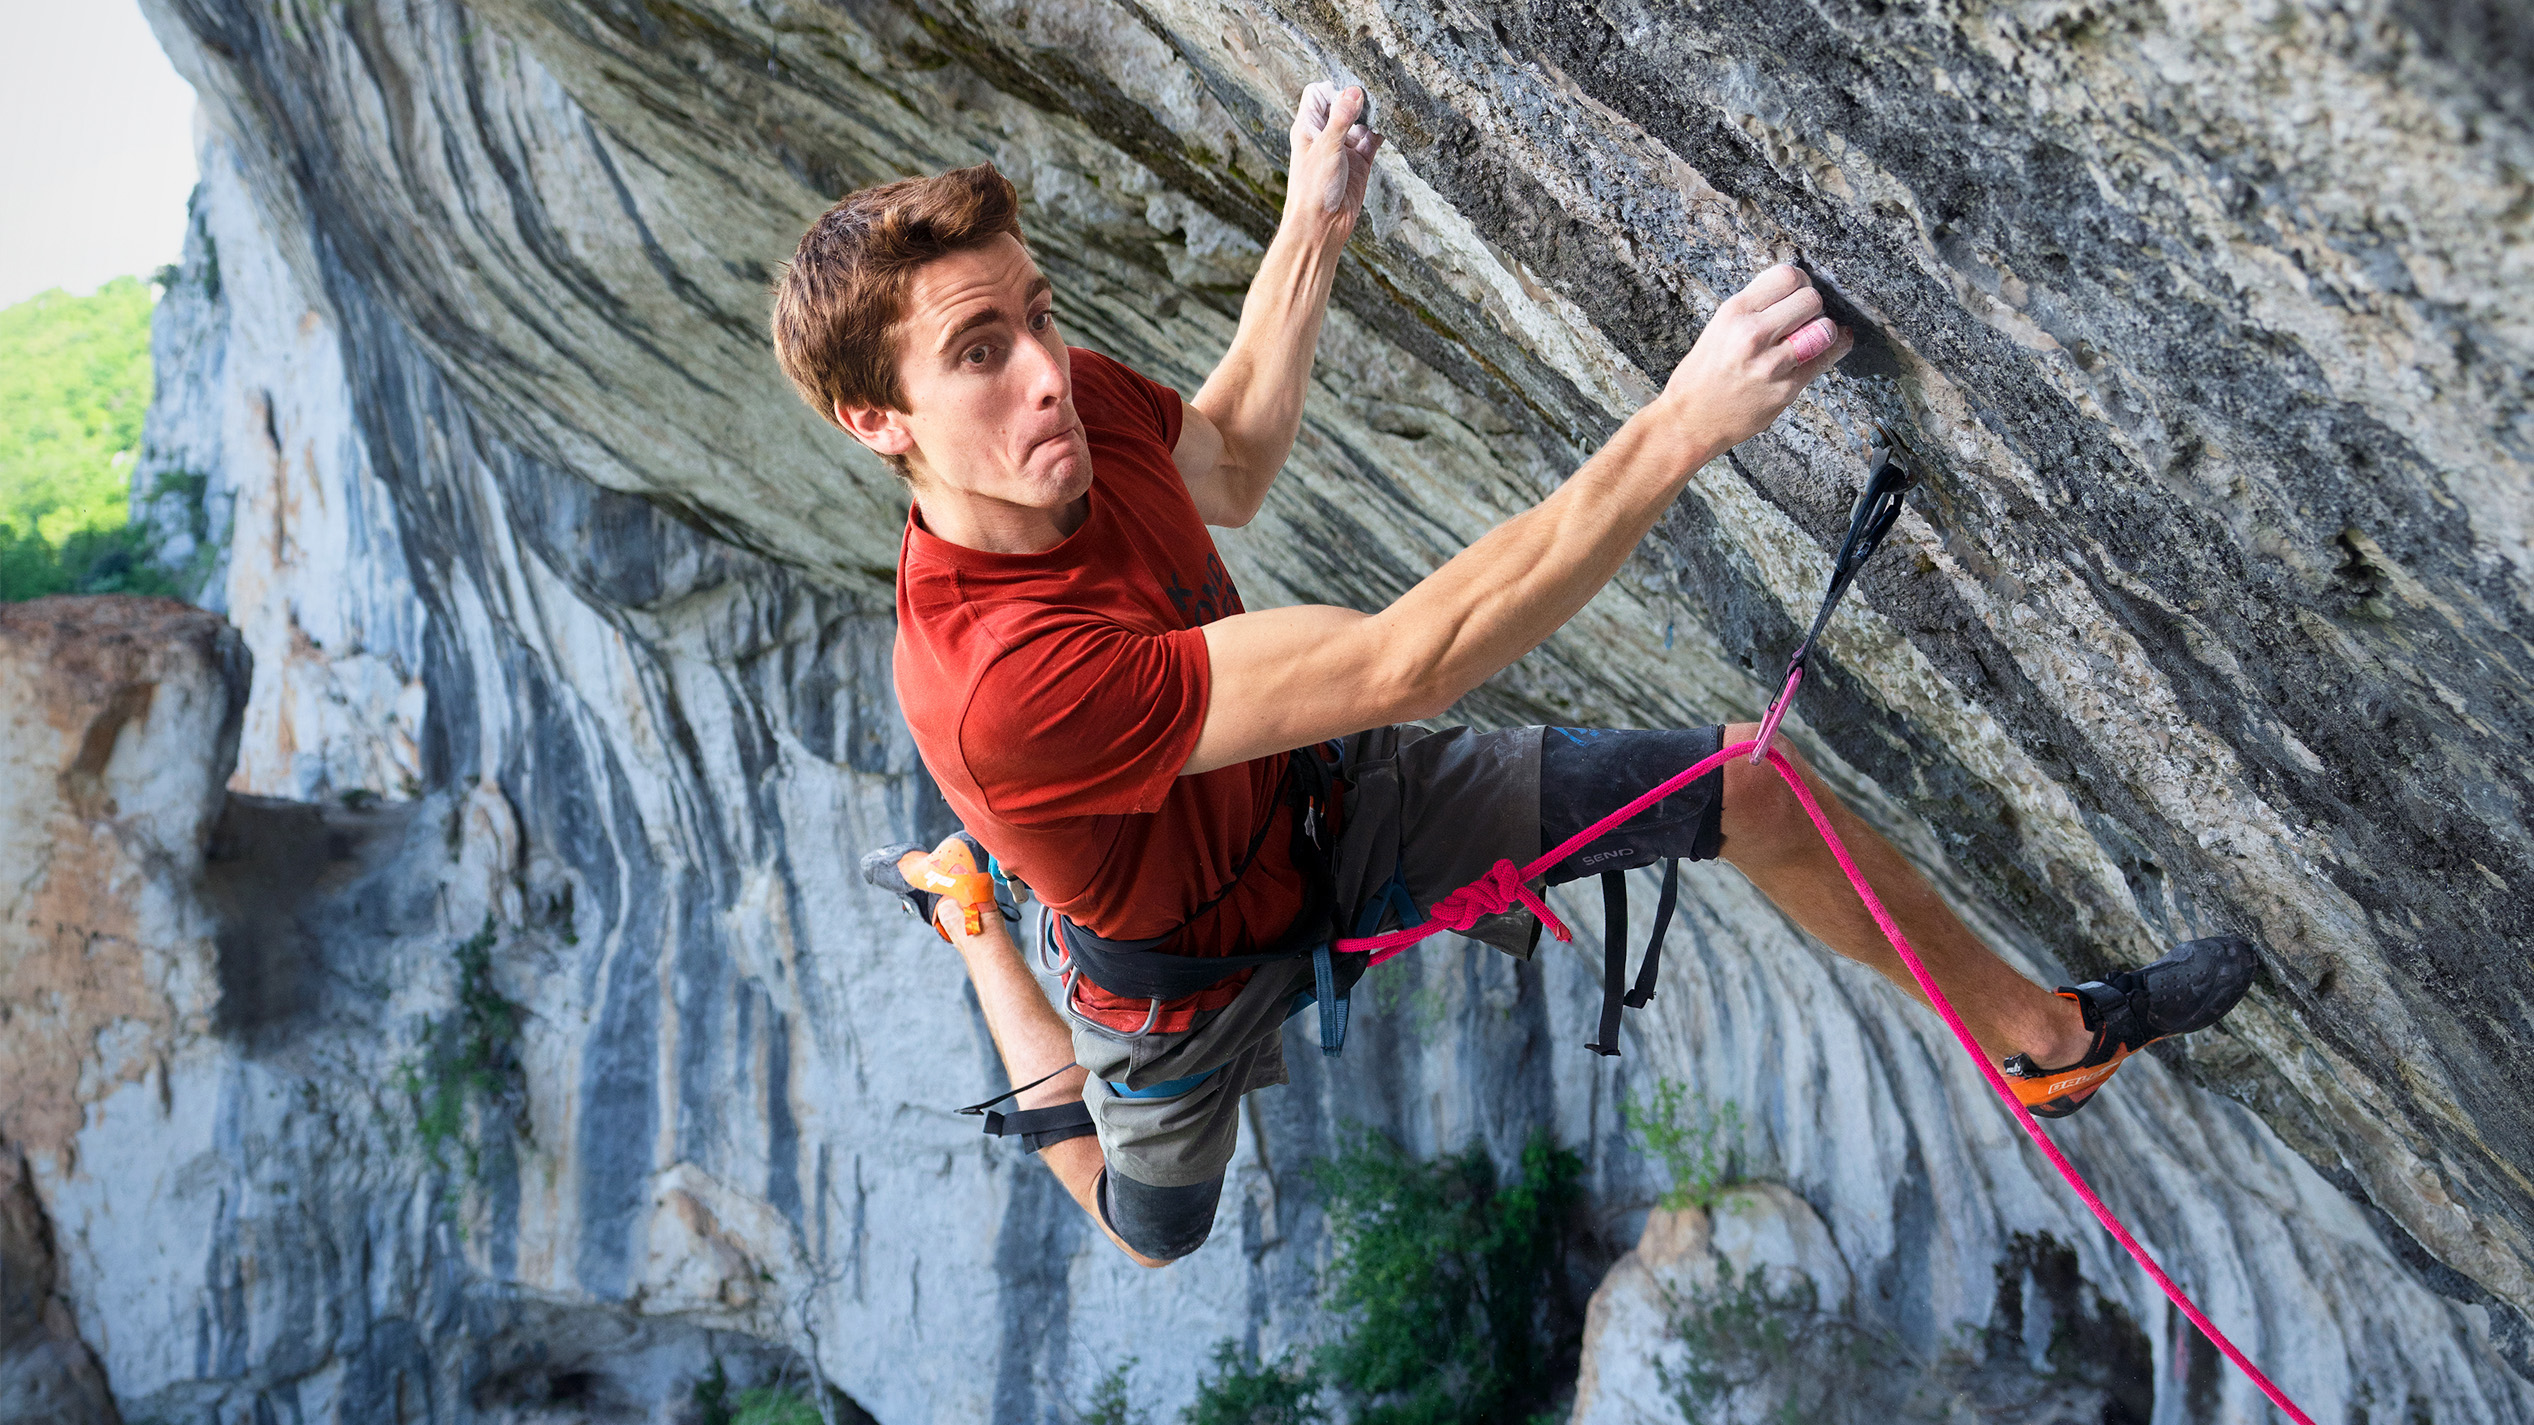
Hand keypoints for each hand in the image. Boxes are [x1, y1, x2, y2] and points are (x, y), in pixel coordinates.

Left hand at [1286, 82, 1382, 237]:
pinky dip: (1382, 130)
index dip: (1333, 88)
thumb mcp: (1326, 148)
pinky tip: (1390, 123)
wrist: (1321, 225)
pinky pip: (1373, 139)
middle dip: (1357, 98)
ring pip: (1361, 120)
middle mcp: (1326, 134)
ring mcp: (1344, 147)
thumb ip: (1341, 119)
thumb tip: (1354, 91)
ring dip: (1372, 113)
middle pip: (1342, 104)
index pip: (1317, 93)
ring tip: (1385, 105)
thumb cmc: (1312, 189)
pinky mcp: (1360, 162)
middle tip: (1373, 93)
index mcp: (1308, 127)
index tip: (1350, 93)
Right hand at [1658, 264, 1852, 448]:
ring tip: (1810, 334)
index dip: (1799, 279)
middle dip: (1812, 304)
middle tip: (1804, 314)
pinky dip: (1834, 348)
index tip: (1798, 288)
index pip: (1786, 276)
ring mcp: (1771, 364)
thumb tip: (1793, 289)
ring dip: (1822, 328)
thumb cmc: (1702, 375)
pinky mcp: (1787, 389)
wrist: (1690, 420)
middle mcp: (1752, 335)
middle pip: (1810, 299)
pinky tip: (1834, 344)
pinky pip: (1825, 359)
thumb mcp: (1718, 328)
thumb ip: (1754, 309)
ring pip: (1824, 328)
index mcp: (1734, 313)